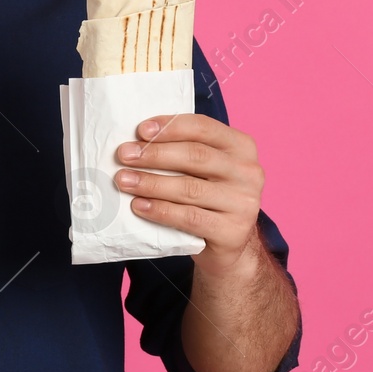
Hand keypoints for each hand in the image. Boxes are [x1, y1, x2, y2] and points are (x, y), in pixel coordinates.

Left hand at [114, 114, 264, 277]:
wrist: (230, 245)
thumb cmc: (209, 198)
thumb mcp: (205, 169)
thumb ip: (182, 150)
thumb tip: (137, 141)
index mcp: (241, 147)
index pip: (204, 128)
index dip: (170, 127)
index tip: (140, 130)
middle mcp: (248, 172)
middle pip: (195, 156)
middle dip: (154, 154)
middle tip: (124, 155)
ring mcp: (244, 204)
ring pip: (189, 188)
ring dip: (151, 183)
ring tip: (123, 181)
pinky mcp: (233, 231)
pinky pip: (189, 217)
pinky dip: (160, 210)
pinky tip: (139, 206)